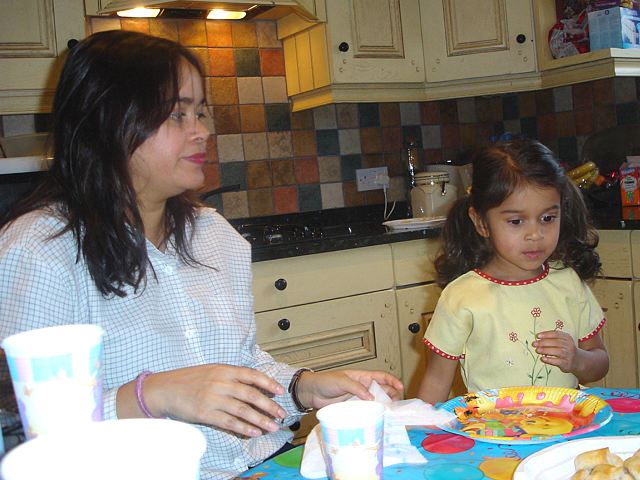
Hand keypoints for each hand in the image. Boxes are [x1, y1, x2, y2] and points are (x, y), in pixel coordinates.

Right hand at [135, 365, 286, 437]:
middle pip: (252, 395)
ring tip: (272, 427)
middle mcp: (221, 383)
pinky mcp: (206, 413)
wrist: (166, 389)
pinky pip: (229, 422)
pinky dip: (243, 428)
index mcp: (225, 370)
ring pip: (243, 410)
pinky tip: (253, 433)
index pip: (252, 375)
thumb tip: (253, 385)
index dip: (268, 383)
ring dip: (260, 420)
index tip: (280, 391)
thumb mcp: (212, 370)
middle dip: (269, 405)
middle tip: (282, 414)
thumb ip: (232, 376)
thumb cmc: (190, 379)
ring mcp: (214, 398)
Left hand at [295, 369, 402, 410]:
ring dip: (384, 407)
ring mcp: (359, 399)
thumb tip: (371, 398)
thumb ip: (357, 388)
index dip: (392, 381)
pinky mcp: (354, 409)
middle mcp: (363, 388)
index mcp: (362, 377)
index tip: (401, 387)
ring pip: (376, 402)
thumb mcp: (342, 381)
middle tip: (396, 404)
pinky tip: (377, 419)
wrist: (312, 393)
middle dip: (392, 396)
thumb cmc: (325, 382)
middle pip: (382, 391)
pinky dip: (373, 415)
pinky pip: (366, 411)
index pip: (382, 376)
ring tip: (390, 413)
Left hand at [532, 330, 578, 372]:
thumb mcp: (562, 341)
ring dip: (546, 350)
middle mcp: (569, 345)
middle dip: (544, 342)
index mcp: (567, 338)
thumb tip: (538, 338)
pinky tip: (542, 358)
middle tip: (534, 344)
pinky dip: (549, 360)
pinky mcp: (567, 363)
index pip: (556, 334)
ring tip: (537, 350)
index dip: (546, 334)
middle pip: (556, 342)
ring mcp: (569, 354)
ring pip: (557, 351)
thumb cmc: (565, 349)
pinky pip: (558, 361)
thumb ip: (552, 338)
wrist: (577, 360)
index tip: (538, 336)